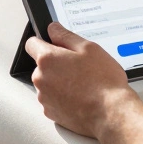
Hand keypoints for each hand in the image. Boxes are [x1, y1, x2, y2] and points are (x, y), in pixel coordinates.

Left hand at [25, 22, 141, 139]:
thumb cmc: (102, 81)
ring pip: (48, 83)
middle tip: (79, 66)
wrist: (110, 113)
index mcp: (47, 59)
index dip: (44, 41)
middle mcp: (41, 79)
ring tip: (83, 84)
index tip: (55, 44)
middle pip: (42, 65)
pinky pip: (53, 99)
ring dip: (59, 81)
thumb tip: (53, 29)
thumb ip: (65, 36)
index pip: (32, 43)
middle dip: (56, 64)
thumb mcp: (89, 48)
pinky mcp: (51, 113)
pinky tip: (80, 97)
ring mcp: (44, 98)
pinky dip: (62, 97)